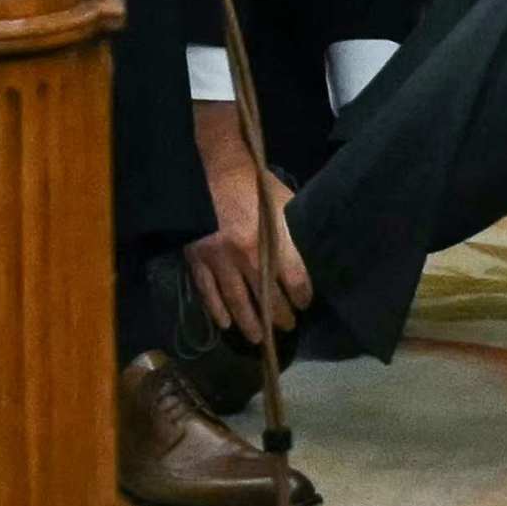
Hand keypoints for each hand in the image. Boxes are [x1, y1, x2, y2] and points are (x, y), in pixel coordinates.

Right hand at [184, 96, 311, 342]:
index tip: (306, 302)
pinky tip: (225, 324)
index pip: (293, 281)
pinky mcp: (199, 260)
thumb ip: (293, 232)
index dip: (303, 295)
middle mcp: (245, 258)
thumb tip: (308, 255)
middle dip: (279, 315)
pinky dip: (217, 310)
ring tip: (260, 337)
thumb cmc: (255, 184)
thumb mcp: (283, 203)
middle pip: (266, 297)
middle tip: (287, 327)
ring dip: (250, 322)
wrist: (215, 168)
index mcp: (270, 241)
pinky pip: (208, 292)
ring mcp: (219, 261)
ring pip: (236, 302)